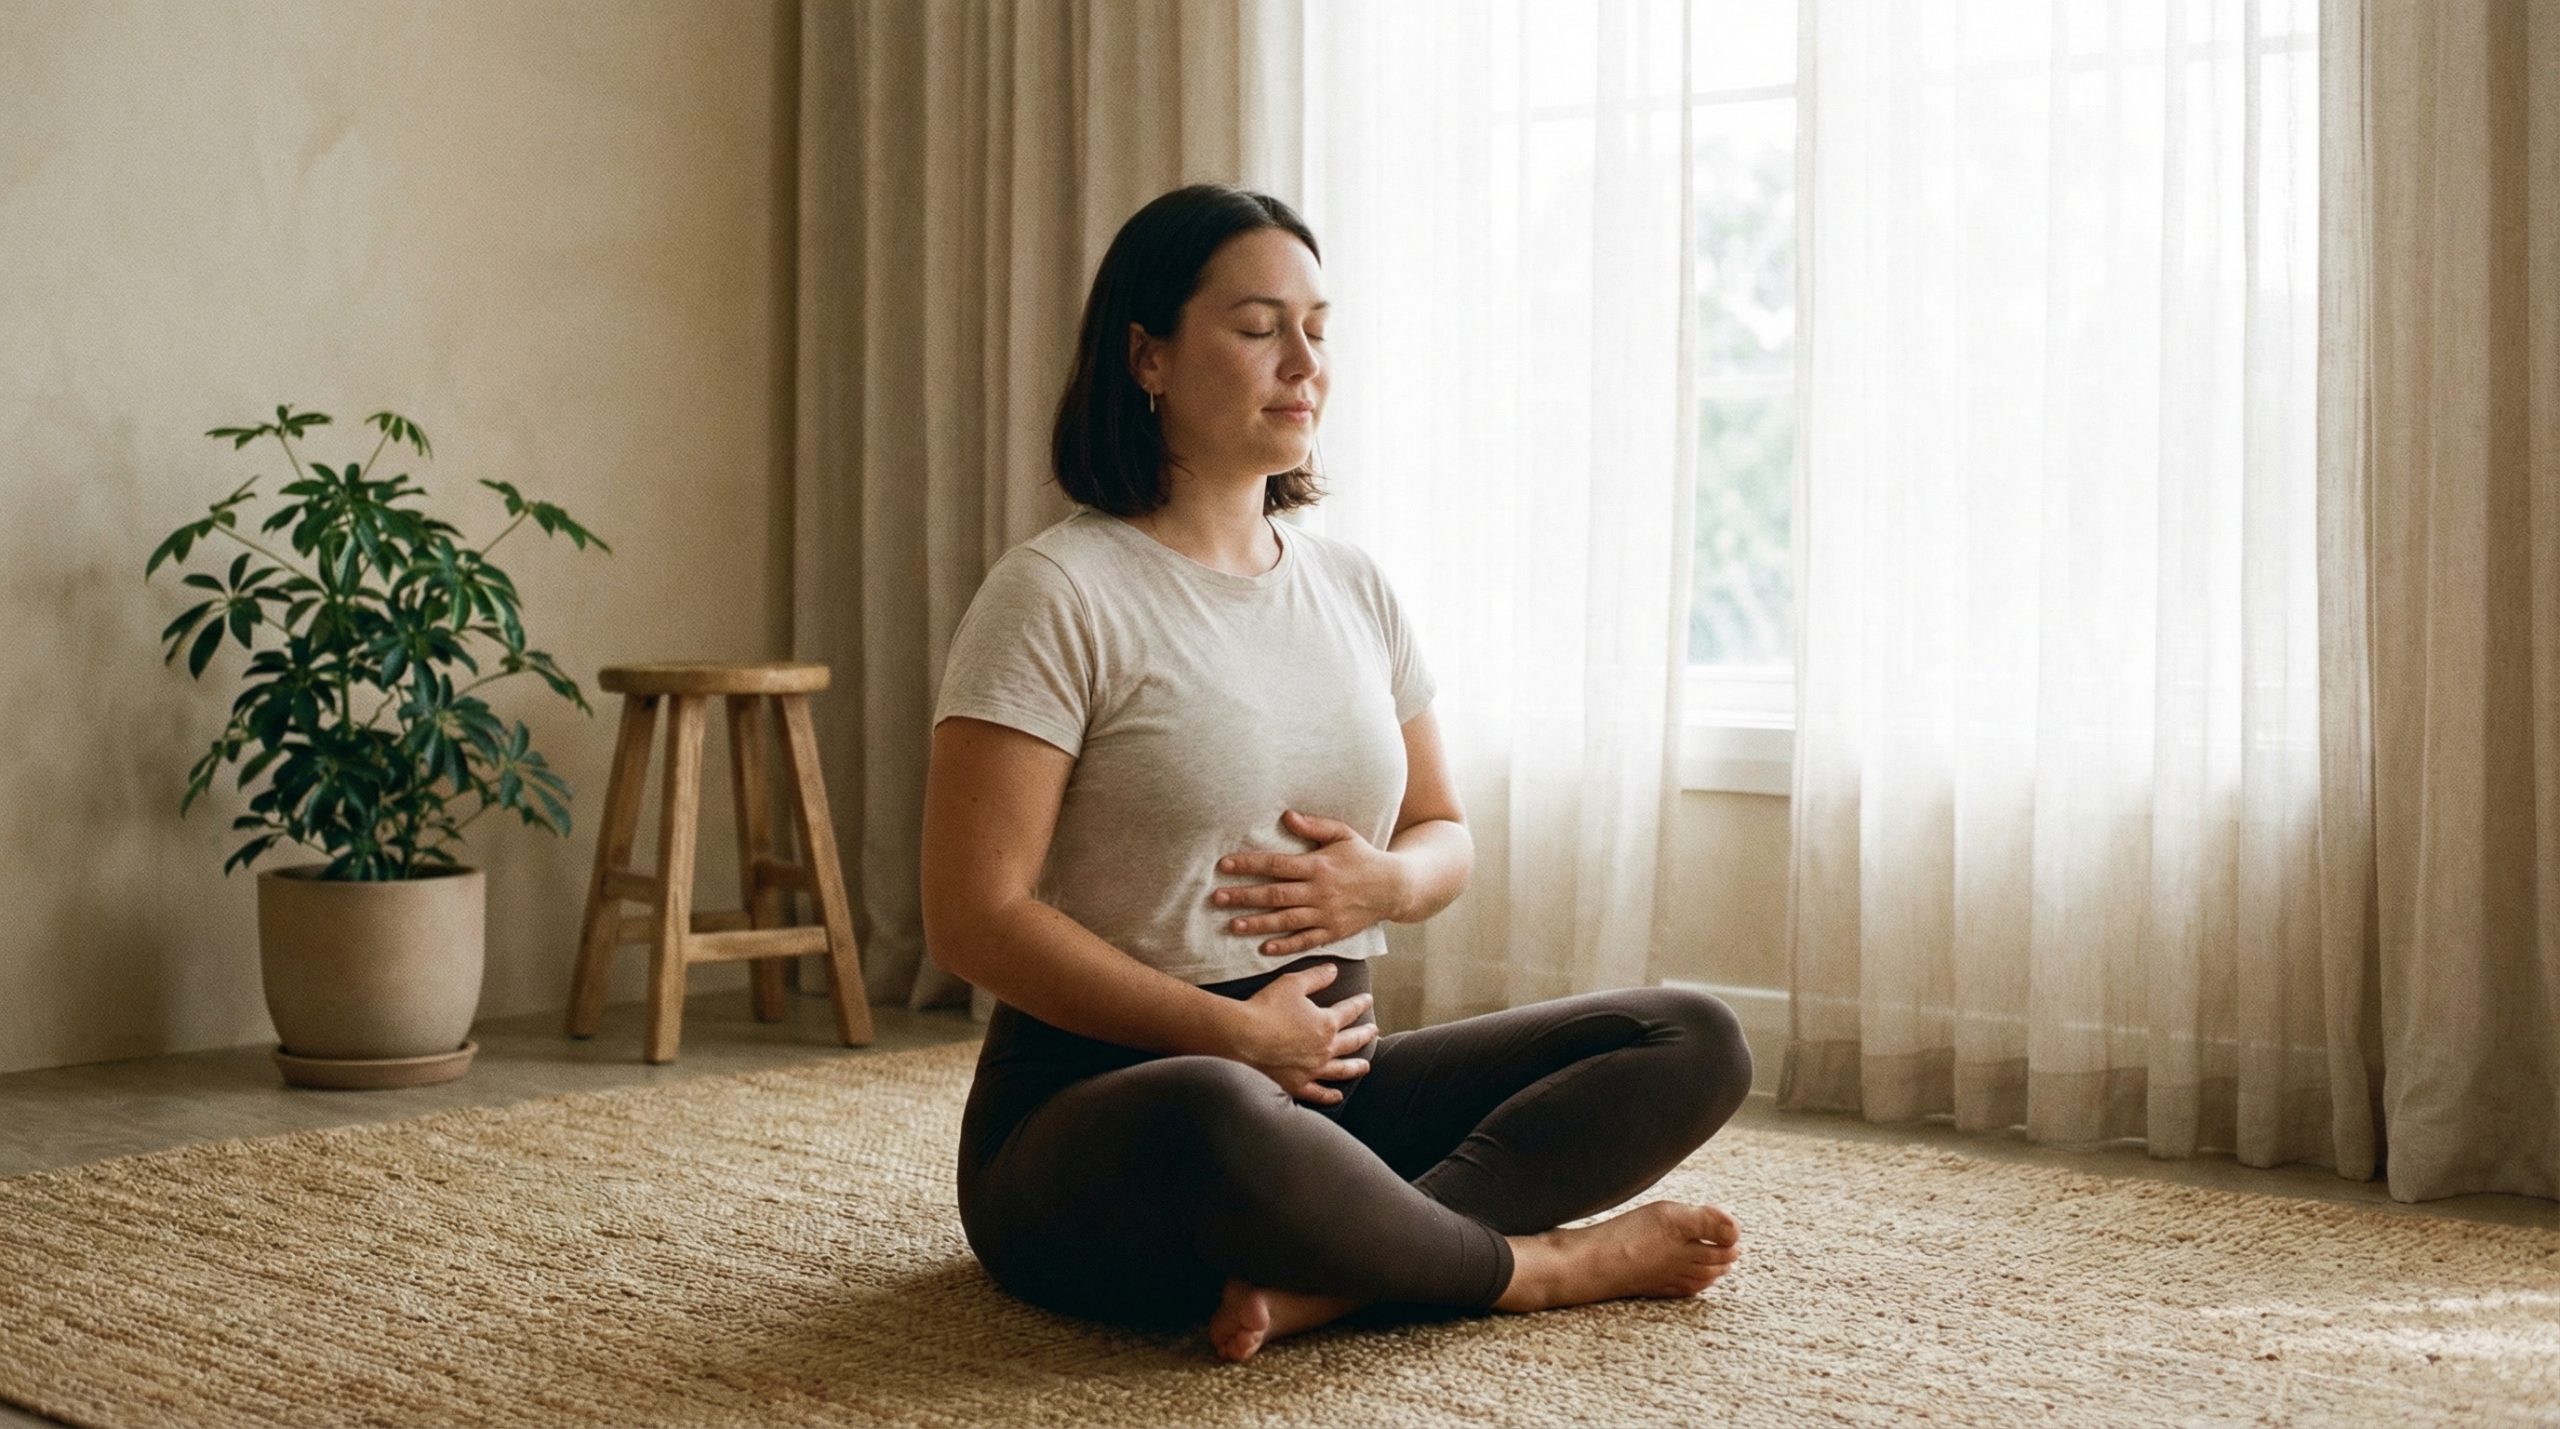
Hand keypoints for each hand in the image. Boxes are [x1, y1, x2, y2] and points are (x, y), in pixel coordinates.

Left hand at [1211, 810, 1409, 957]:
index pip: (1277, 864)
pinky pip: (1306, 940)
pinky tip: (1265, 949)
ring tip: (1233, 925)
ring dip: (1258, 923)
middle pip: (1275, 894)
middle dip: (1244, 896)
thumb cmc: (1363, 857)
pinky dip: (1286, 946)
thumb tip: (1286, 816)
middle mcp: (1319, 891)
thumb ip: (1314, 825)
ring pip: (1286, 920)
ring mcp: (1326, 914)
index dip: (1249, 864)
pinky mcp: (1333, 932)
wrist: (1395, 887)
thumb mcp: (1343, 834)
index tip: (1224, 865)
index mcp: (1318, 865)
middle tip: (1217, 898)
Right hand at [1229, 961, 1378, 1104]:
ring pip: (1342, 1069)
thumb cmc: (1267, 1007)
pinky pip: (1318, 1092)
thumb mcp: (1293, 983)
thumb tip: (1334, 970)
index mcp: (1326, 1023)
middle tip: (1373, 1031)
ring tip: (1366, 1066)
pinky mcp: (1297, 1083)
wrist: (1244, 1035)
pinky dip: (1330, 1095)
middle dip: (1365, 1034)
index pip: (1349, 1011)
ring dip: (1356, 1066)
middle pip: (1352, 1041)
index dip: (1360, 1004)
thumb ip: (1316, 977)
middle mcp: (1325, 1048)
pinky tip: (1337, 1095)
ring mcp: (1312, 1069)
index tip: (1368, 1000)